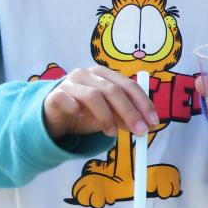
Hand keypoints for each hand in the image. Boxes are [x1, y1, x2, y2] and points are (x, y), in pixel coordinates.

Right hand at [43, 65, 159, 140]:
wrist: (54, 117)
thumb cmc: (85, 113)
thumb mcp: (110, 117)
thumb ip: (126, 118)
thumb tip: (148, 126)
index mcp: (106, 75)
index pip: (129, 86)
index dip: (143, 103)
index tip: (154, 122)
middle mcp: (89, 74)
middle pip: (114, 90)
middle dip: (130, 112)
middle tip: (140, 131)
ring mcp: (70, 82)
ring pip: (93, 96)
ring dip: (106, 116)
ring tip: (112, 133)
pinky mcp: (54, 94)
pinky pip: (67, 100)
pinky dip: (76, 109)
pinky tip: (79, 118)